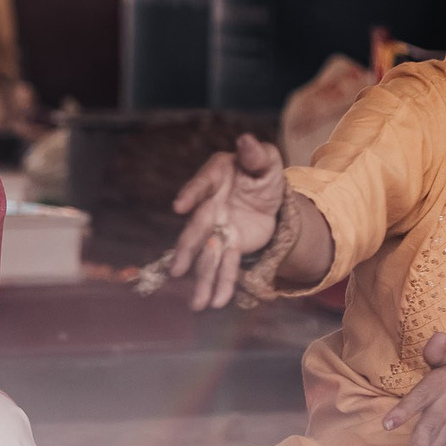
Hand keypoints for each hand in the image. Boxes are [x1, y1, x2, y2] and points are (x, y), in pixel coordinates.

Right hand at [166, 133, 287, 310]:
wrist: (268, 197)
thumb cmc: (261, 173)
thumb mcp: (267, 161)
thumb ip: (257, 154)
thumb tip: (246, 140)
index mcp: (217, 177)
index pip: (203, 185)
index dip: (191, 194)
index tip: (180, 207)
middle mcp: (210, 205)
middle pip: (198, 229)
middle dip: (188, 250)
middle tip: (177, 269)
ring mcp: (217, 229)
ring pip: (207, 255)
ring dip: (202, 279)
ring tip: (198, 304)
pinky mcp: (230, 246)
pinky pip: (225, 266)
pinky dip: (222, 284)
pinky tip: (217, 302)